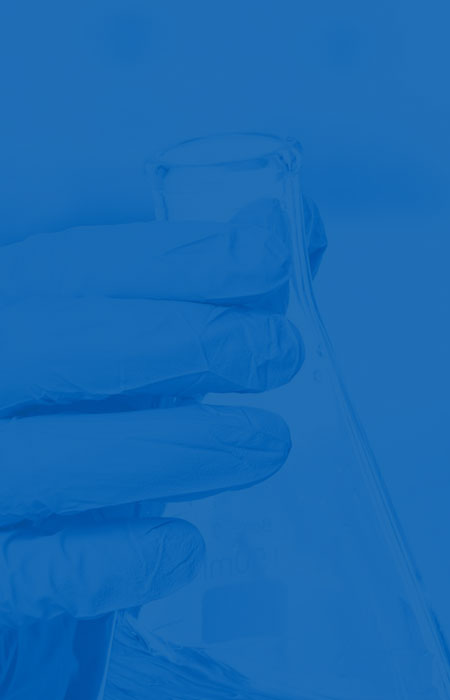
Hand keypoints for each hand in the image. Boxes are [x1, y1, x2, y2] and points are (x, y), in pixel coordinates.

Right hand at [0, 200, 302, 696]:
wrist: (16, 513)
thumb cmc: (63, 408)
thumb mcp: (102, 335)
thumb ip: (175, 288)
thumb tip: (280, 236)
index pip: (69, 259)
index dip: (174, 252)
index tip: (270, 249)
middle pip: (62, 344)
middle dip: (183, 340)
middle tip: (277, 352)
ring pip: (53, 459)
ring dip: (174, 448)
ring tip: (267, 444)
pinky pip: (40, 571)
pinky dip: (116, 561)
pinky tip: (185, 548)